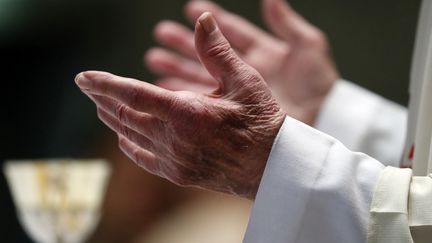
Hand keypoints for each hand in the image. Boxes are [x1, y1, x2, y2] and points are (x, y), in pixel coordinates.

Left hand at [75, 13, 284, 198]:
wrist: (273, 167)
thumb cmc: (263, 122)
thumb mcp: (244, 81)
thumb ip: (217, 50)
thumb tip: (202, 19)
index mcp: (188, 112)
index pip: (133, 94)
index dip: (105, 83)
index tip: (83, 77)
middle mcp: (175, 139)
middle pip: (125, 115)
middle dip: (104, 99)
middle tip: (90, 87)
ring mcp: (175, 160)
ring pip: (130, 136)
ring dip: (113, 118)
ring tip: (101, 106)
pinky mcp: (179, 173)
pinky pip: (143, 158)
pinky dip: (128, 144)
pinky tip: (123, 137)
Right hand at [146, 0, 338, 124]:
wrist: (324, 123)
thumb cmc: (320, 86)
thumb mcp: (308, 49)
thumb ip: (287, 23)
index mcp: (263, 52)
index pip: (232, 32)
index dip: (211, 19)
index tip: (189, 9)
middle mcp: (248, 72)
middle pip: (209, 54)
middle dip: (184, 44)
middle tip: (159, 34)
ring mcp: (240, 94)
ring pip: (202, 77)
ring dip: (178, 69)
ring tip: (153, 60)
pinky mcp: (235, 115)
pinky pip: (204, 104)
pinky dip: (185, 97)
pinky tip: (167, 90)